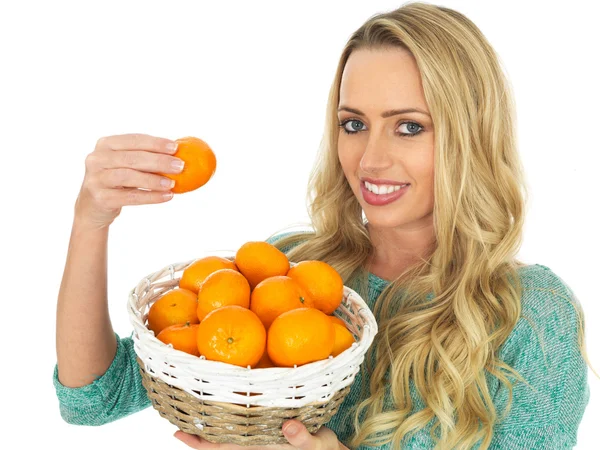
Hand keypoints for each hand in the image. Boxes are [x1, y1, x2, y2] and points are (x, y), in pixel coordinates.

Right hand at [74, 133, 182, 229]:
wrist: (93, 207)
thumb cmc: (117, 181)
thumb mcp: (125, 164)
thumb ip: (145, 156)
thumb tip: (180, 152)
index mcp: (105, 144)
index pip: (133, 140)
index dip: (155, 143)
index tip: (176, 147)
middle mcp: (97, 159)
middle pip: (132, 158)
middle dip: (159, 161)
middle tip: (180, 166)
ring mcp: (96, 179)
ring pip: (128, 177)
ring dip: (153, 180)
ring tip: (173, 183)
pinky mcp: (100, 198)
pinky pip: (129, 197)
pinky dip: (150, 197)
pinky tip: (167, 196)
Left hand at [173, 419, 348, 448]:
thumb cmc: (321, 449)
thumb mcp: (316, 445)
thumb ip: (303, 437)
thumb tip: (288, 426)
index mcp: (258, 447)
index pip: (221, 447)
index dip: (199, 442)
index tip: (177, 433)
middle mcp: (253, 443)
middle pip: (218, 441)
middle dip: (196, 432)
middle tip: (175, 417)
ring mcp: (258, 437)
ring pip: (227, 433)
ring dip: (210, 425)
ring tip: (192, 410)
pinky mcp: (267, 428)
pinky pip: (241, 425)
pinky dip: (228, 417)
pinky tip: (224, 407)